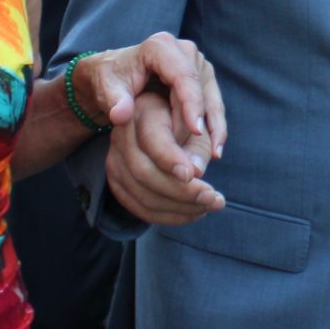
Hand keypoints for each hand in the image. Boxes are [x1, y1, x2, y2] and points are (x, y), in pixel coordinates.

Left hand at [79, 34, 226, 157]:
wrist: (112, 76)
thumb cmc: (110, 80)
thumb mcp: (107, 89)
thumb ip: (114, 101)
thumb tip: (121, 115)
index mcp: (161, 46)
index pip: (184, 76)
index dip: (191, 104)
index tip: (195, 131)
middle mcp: (184, 50)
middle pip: (200, 88)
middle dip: (202, 120)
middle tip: (201, 152)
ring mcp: (196, 64)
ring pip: (211, 97)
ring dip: (214, 126)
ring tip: (214, 155)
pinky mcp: (202, 79)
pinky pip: (212, 104)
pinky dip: (214, 126)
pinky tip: (215, 150)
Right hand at [106, 89, 223, 224]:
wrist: (156, 125)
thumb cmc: (183, 121)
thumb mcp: (197, 124)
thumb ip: (198, 144)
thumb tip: (196, 172)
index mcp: (142, 111)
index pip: (153, 140)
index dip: (172, 160)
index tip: (194, 175)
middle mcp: (121, 137)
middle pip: (144, 173)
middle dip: (182, 191)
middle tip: (214, 197)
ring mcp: (115, 162)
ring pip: (142, 195)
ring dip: (181, 208)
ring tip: (211, 205)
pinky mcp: (117, 183)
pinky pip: (139, 209)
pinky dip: (169, 217)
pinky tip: (194, 212)